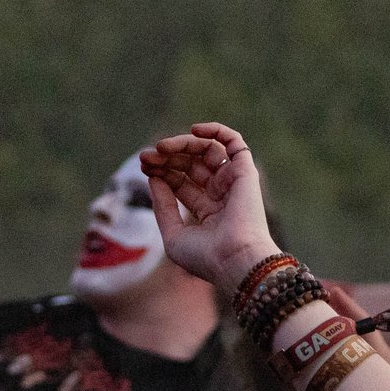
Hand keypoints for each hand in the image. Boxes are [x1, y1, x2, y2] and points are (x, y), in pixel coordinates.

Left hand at [141, 123, 277, 295]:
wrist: (233, 260)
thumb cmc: (205, 257)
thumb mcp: (173, 235)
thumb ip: (163, 207)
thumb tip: (154, 179)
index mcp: (207, 212)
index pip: (180, 182)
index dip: (161, 171)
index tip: (144, 166)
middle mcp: (221, 195)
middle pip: (190, 165)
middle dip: (167, 158)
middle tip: (146, 156)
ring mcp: (233, 183)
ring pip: (207, 151)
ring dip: (183, 144)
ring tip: (161, 148)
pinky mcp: (245, 172)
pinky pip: (235, 143)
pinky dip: (217, 131)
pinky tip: (194, 130)